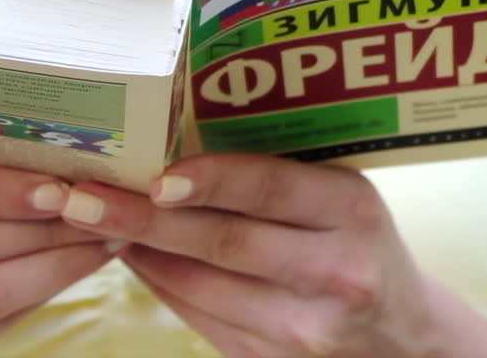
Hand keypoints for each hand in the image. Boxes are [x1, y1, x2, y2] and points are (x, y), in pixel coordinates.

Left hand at [58, 153, 440, 356]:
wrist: (404, 336)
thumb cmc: (357, 241)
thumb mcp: (339, 196)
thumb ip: (274, 176)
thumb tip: (169, 149)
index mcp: (353, 209)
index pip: (271, 187)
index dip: (211, 180)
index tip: (154, 176)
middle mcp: (336, 270)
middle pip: (225, 242)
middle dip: (144, 219)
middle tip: (82, 197)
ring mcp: (307, 326)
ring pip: (203, 286)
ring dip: (140, 251)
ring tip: (90, 220)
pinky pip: (200, 317)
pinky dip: (159, 283)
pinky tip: (131, 255)